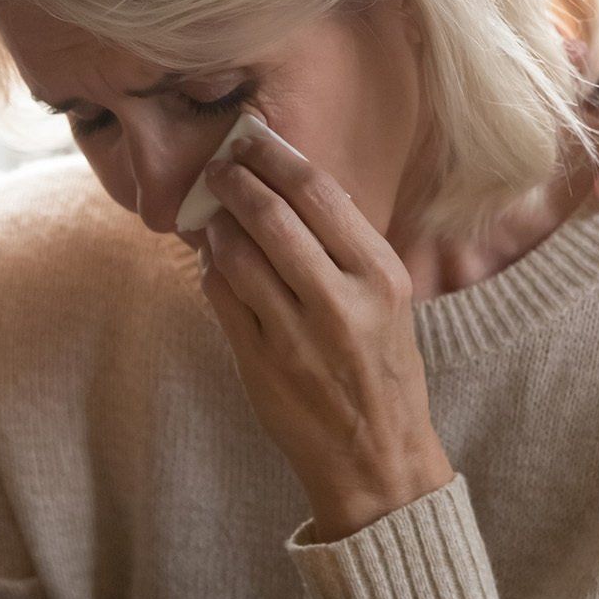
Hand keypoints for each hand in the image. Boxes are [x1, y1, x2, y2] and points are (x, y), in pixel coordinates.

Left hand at [197, 125, 449, 540]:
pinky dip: (211, 271)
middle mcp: (341, 301)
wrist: (379, 460)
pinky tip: (215, 263)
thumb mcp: (387, 301)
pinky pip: (221, 298)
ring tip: (212, 215)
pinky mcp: (261, 364)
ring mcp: (297, 335)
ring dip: (216, 226)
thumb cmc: (382, 369)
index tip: (251, 138)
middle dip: (235, 182)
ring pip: (237, 255)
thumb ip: (344, 247)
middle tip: (217, 167)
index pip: (320, 193)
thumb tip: (288, 186)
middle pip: (272, 216)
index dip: (277, 157)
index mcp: (380, 275)